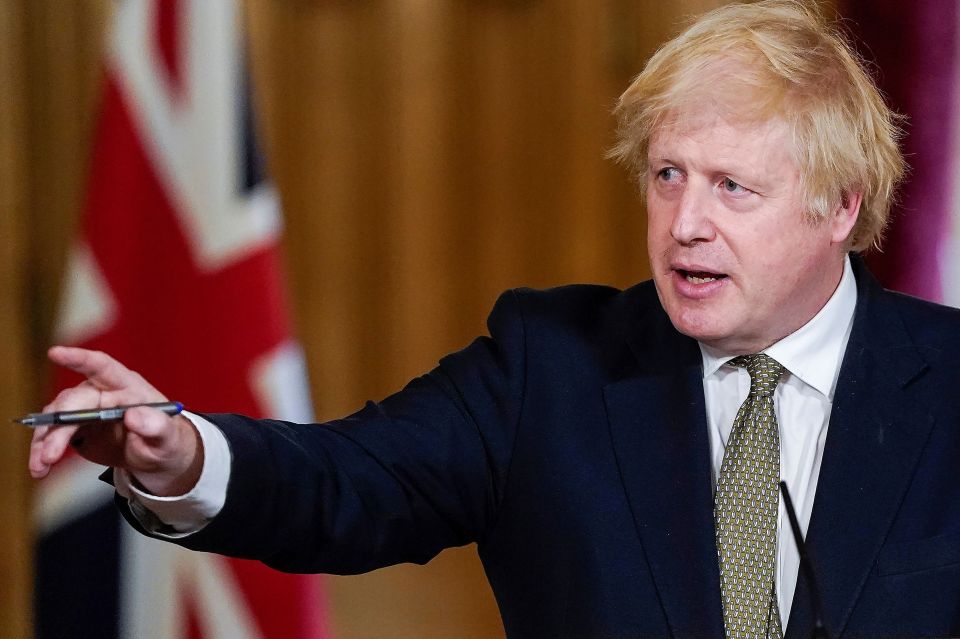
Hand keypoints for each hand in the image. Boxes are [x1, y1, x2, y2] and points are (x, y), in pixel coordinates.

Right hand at [29, 346, 203, 496]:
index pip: (102, 366)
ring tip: (41, 465)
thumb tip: (134, 415)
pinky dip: (41, 452)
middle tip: (51, 454)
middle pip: (73, 401)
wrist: (156, 459)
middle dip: (59, 425)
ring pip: (55, 420)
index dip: (79, 358)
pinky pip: (51, 437)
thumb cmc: (166, 440)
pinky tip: (39, 468)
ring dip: (44, 442)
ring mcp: (85, 412)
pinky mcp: (75, 430)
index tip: (55, 353)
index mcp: (127, 386)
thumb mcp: (167, 436)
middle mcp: (102, 394)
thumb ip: (155, 425)